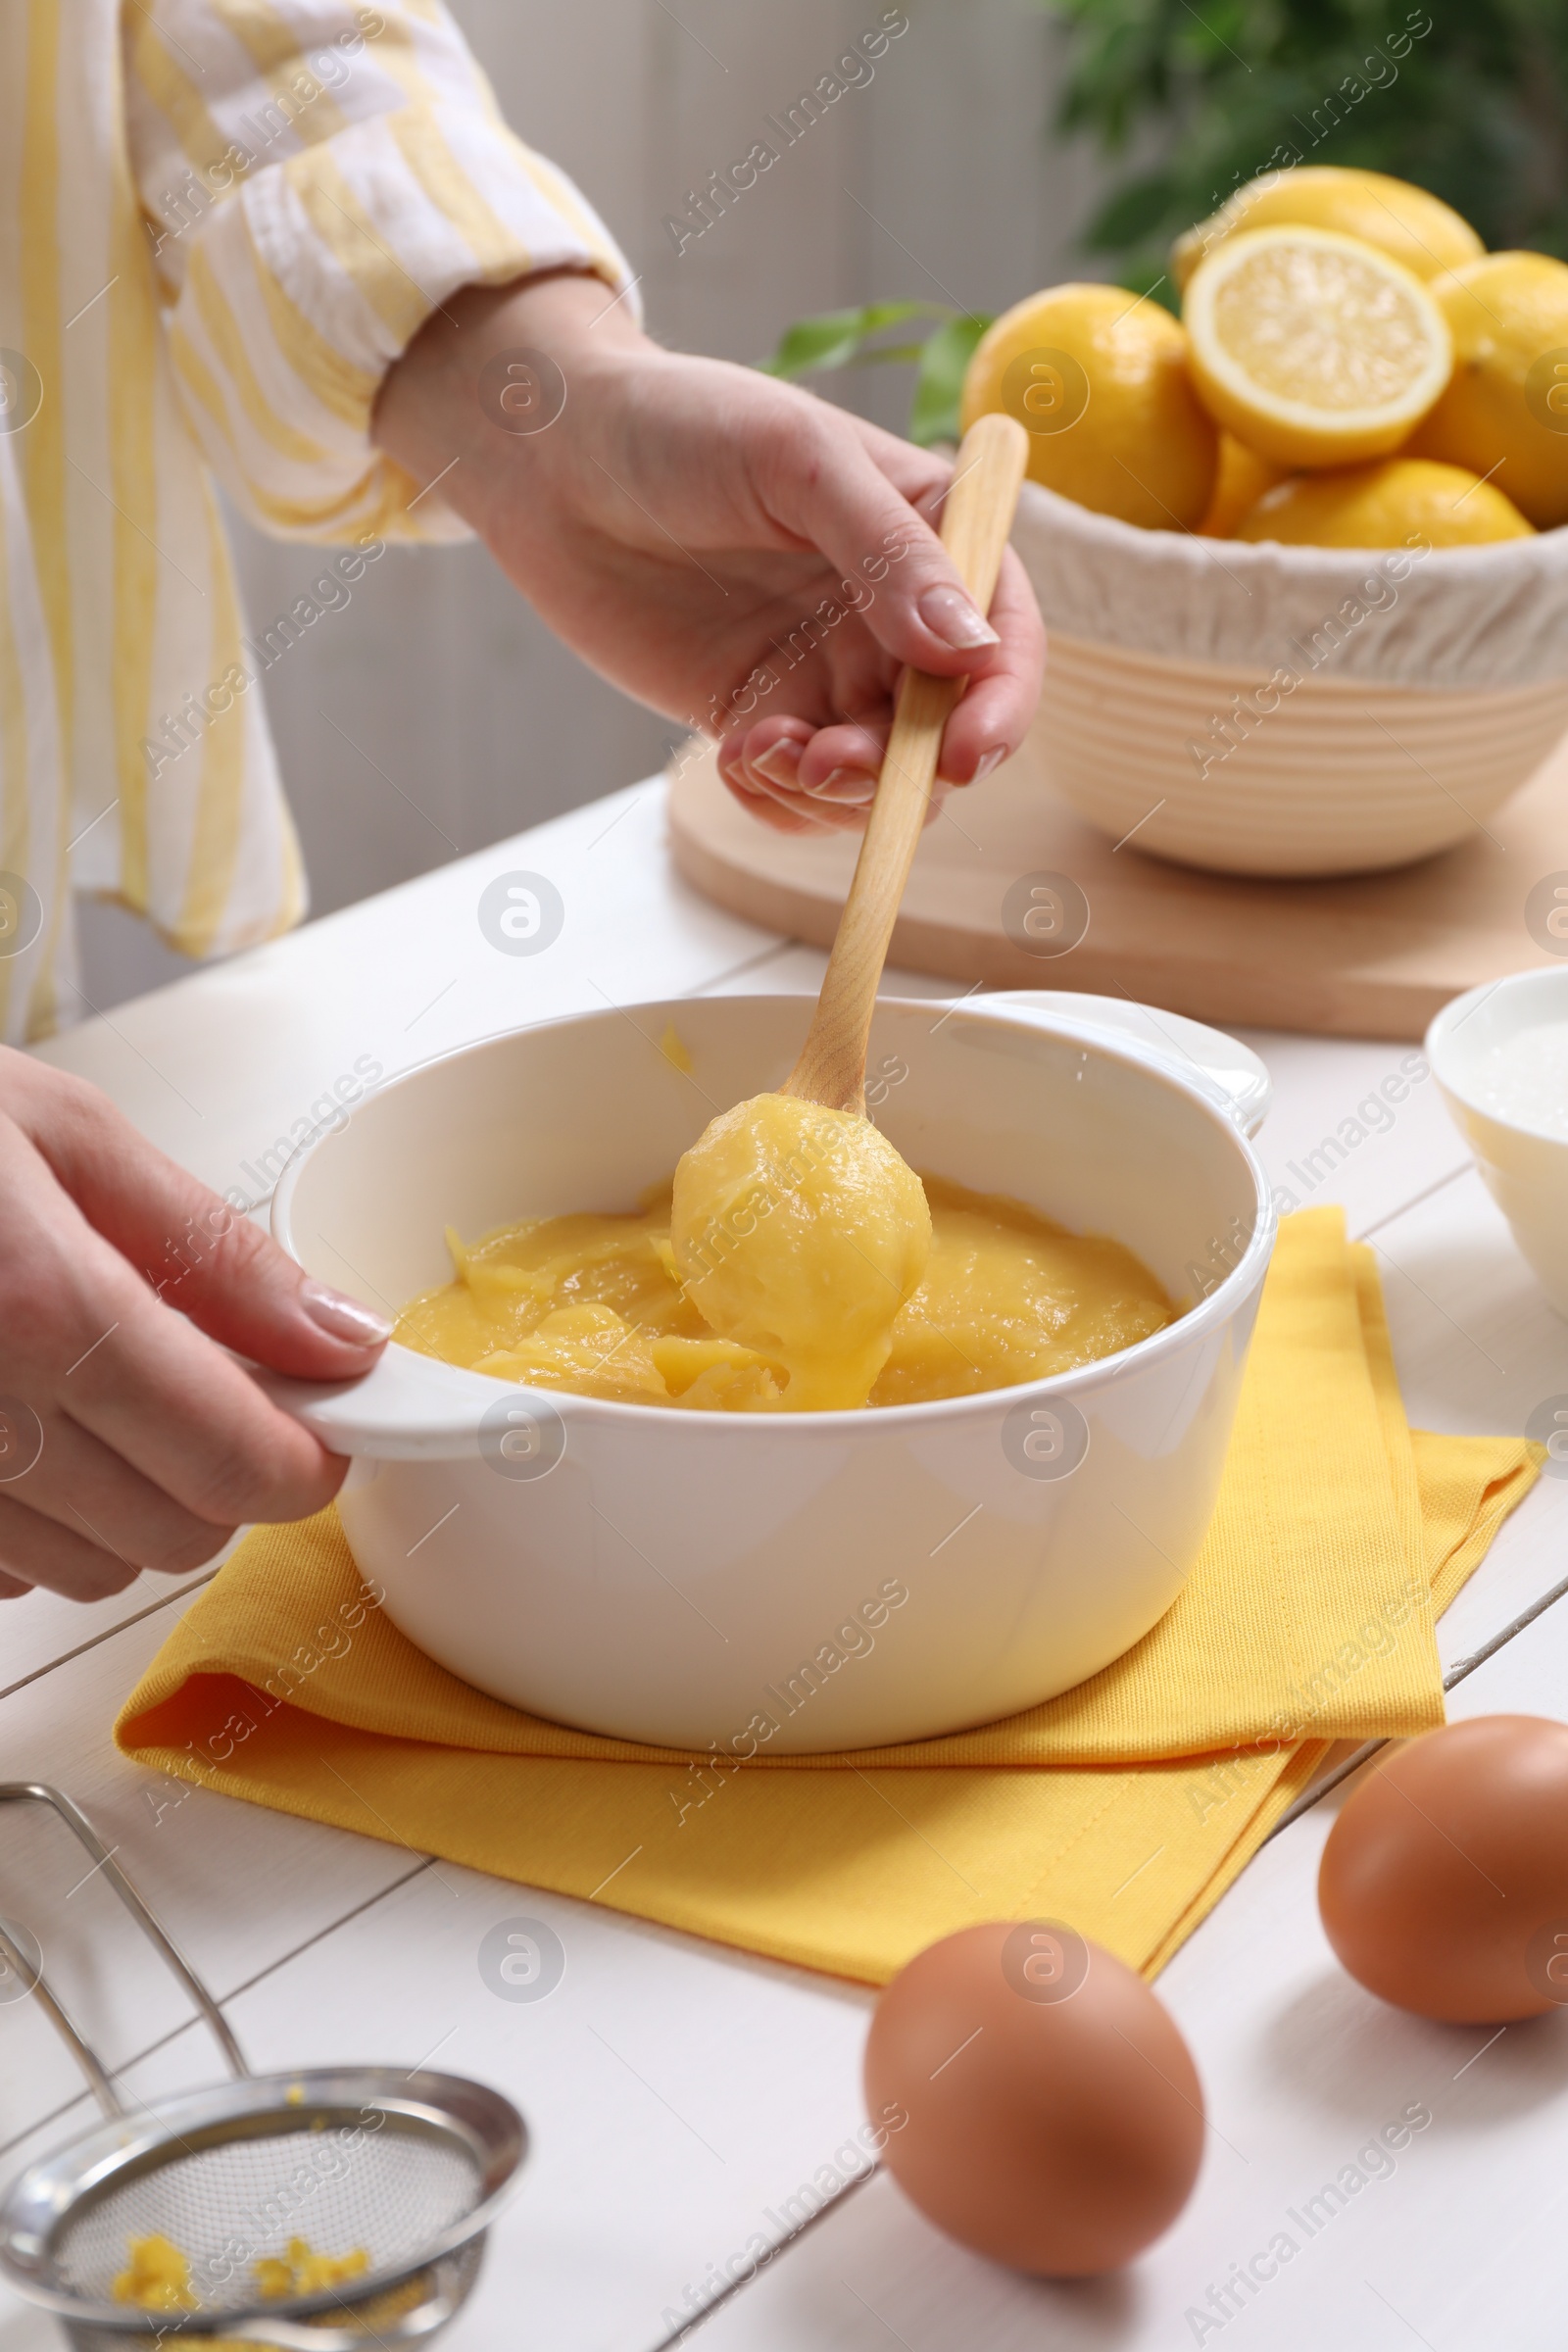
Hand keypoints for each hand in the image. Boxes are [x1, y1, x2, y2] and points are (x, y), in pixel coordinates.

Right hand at [0, 1051, 389, 1602]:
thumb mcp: (59, 1134)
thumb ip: (214, 1252)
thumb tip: (336, 1334)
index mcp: (38, 1309)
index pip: (239, 1462)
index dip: (308, 1456)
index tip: (324, 1421)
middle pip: (176, 1536)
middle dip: (219, 1473)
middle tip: (200, 1381)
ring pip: (86, 1568)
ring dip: (119, 1499)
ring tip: (73, 1379)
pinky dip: (22, 1517)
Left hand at [373, 272, 1044, 833]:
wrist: (552, 458)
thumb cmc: (681, 425)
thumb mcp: (797, 464)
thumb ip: (889, 555)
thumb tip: (972, 650)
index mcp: (932, 537)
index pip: (1006, 637)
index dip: (1002, 705)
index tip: (966, 754)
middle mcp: (893, 617)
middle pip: (946, 731)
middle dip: (901, 770)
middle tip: (826, 762)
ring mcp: (826, 674)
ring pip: (878, 782)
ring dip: (834, 795)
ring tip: (758, 751)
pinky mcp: (760, 716)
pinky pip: (800, 796)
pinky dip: (779, 801)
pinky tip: (733, 758)